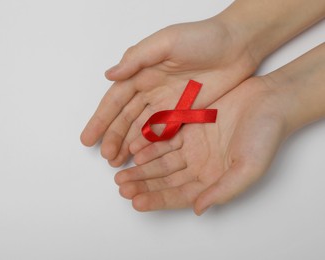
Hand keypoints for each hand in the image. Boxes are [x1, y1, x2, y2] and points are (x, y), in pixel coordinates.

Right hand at [80, 19, 256, 166]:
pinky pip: (162, 132)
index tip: (87, 138)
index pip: (115, 100)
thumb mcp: (166, 42)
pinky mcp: (184, 113)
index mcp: (142, 71)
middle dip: (113, 137)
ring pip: (141, 128)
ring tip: (116, 162)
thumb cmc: (203, 37)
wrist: (238, 45)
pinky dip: (150, 144)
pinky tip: (140, 156)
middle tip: (104, 157)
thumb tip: (109, 75)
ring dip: (127, 144)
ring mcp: (167, 103)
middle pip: (125, 118)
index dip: (100, 119)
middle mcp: (150, 89)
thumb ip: (137, 59)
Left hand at [115, 76, 290, 214]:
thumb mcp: (248, 168)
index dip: (157, 200)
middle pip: (165, 179)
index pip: (179, 195)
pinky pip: (163, 138)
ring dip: (141, 167)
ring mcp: (192, 145)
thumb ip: (223, 190)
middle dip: (143, 184)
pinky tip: (134, 150)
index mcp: (213, 179)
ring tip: (121, 172)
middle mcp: (200, 165)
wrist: (270, 100)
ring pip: (160, 160)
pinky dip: (149, 144)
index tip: (136, 202)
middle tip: (121, 186)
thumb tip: (198, 209)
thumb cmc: (265, 135)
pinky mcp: (188, 125)